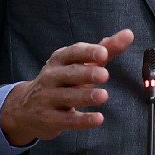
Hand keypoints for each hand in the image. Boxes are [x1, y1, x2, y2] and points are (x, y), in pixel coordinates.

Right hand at [0, 30, 134, 147]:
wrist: (26, 108)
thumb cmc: (63, 81)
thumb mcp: (81, 63)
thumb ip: (106, 50)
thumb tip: (128, 34)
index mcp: (59, 61)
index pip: (72, 53)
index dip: (87, 52)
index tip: (104, 53)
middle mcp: (51, 77)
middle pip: (69, 74)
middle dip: (86, 74)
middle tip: (104, 75)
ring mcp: (47, 98)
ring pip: (67, 97)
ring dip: (85, 96)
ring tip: (103, 95)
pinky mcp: (50, 119)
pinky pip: (67, 120)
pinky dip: (83, 120)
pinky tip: (99, 119)